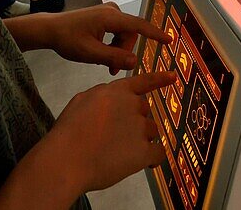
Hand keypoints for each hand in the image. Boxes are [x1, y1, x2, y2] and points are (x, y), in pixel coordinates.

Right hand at [0, 71, 176, 207]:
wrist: (67, 158)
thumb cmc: (69, 132)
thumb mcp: (81, 101)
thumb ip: (102, 97)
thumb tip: (112, 101)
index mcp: (116, 92)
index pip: (143, 82)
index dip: (159, 79)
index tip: (173, 77)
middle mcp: (132, 105)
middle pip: (144, 112)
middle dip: (135, 122)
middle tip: (115, 137)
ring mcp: (140, 127)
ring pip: (151, 132)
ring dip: (141, 140)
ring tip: (118, 153)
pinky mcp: (144, 150)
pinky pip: (158, 153)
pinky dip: (152, 159)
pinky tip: (143, 164)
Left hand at [43, 3, 170, 74]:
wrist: (50, 29)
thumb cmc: (68, 40)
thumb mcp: (90, 54)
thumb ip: (113, 57)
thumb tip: (135, 61)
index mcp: (110, 17)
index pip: (139, 25)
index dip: (155, 34)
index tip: (170, 40)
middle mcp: (112, 11)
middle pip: (130, 34)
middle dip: (124, 52)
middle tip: (113, 69)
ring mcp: (108, 12)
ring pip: (124, 35)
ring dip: (118, 50)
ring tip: (106, 65)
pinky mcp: (104, 16)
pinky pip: (117, 32)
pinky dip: (113, 44)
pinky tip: (102, 54)